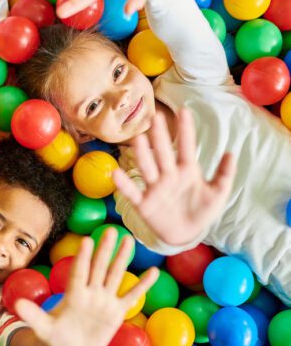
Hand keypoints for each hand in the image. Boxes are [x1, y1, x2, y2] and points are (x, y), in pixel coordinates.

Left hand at [16, 229, 157, 345]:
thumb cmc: (55, 337)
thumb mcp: (43, 327)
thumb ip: (33, 315)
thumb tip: (16, 304)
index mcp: (74, 294)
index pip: (80, 271)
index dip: (84, 257)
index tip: (87, 240)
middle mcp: (91, 292)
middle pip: (99, 267)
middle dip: (105, 250)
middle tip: (111, 229)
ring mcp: (104, 300)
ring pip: (115, 275)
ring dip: (123, 259)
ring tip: (129, 240)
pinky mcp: (116, 311)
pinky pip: (132, 296)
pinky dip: (143, 285)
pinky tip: (153, 272)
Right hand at [113, 109, 236, 246]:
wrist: (187, 234)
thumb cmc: (201, 210)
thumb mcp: (217, 194)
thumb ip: (224, 175)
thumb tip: (231, 153)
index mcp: (187, 170)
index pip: (187, 147)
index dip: (186, 130)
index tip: (184, 111)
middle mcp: (169, 175)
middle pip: (164, 153)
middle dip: (160, 136)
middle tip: (156, 117)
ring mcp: (155, 188)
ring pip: (148, 168)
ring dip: (143, 155)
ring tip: (139, 139)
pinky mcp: (144, 204)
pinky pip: (132, 192)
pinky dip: (124, 184)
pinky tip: (116, 173)